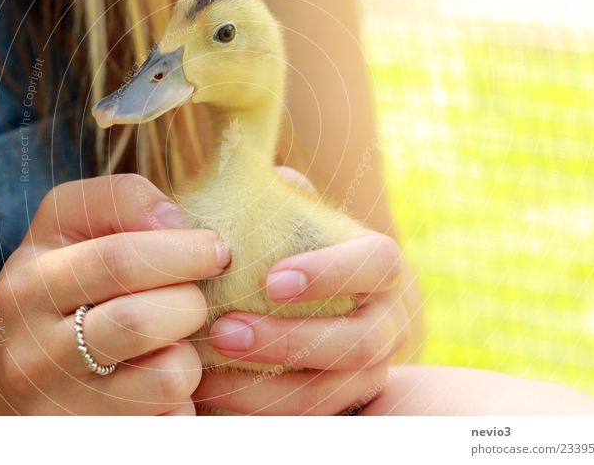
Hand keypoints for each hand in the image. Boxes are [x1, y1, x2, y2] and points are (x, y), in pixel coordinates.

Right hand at [0, 174, 230, 414]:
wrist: (15, 375)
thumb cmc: (63, 283)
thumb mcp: (70, 225)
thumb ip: (121, 200)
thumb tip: (177, 222)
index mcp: (31, 284)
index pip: (117, 260)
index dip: (181, 250)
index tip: (217, 249)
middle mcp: (34, 352)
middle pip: (140, 322)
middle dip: (191, 302)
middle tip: (198, 295)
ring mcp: (63, 407)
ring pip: (167, 379)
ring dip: (191, 354)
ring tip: (175, 340)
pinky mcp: (96, 442)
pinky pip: (172, 421)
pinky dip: (182, 398)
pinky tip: (158, 378)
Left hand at [193, 168, 409, 414]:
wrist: (315, 305)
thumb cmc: (293, 249)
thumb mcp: (290, 215)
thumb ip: (277, 192)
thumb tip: (250, 172)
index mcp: (380, 267)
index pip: (377, 263)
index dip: (332, 273)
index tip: (273, 279)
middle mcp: (388, 321)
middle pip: (358, 342)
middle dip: (288, 340)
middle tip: (223, 331)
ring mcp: (372, 370)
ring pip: (334, 393)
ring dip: (268, 388)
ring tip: (205, 374)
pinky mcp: (344, 404)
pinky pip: (308, 421)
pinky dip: (259, 412)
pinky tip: (209, 397)